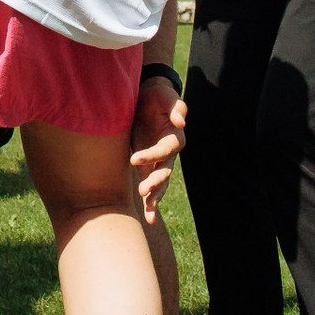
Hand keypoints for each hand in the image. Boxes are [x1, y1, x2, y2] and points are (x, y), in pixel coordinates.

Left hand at [131, 78, 186, 221]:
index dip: (151, 155)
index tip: (134, 159)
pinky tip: (149, 218)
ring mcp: (159, 161)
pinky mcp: (148, 165)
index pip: (164, 150)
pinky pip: (151, 186)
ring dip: (155, 197)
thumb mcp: (166, 96)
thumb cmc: (158, 96)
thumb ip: (176, 107)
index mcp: (175, 137)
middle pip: (165, 171)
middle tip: (142, 191)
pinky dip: (150, 201)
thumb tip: (181, 122)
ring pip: (160, 183)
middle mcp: (169, 153)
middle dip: (155, 183)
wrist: (148, 97)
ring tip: (149, 213)